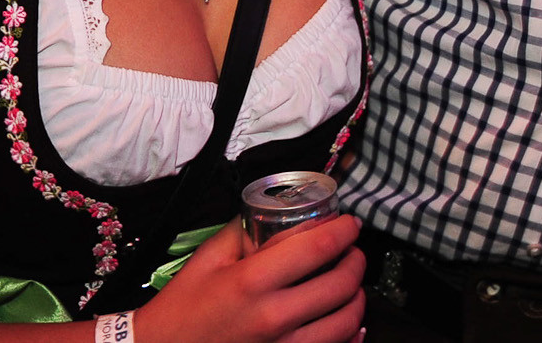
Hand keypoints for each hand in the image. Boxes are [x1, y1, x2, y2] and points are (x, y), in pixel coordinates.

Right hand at [137, 216, 364, 342]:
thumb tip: (281, 211)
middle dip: (356, 260)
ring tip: (351, 283)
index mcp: (252, 282)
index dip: (343, 231)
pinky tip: (349, 321)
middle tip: (352, 250)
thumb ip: (246, 231)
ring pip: (346, 321)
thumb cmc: (184, 306)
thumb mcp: (209, 258)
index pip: (317, 248)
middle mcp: (273, 317)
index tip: (350, 223)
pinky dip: (350, 334)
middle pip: (341, 284)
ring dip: (357, 296)